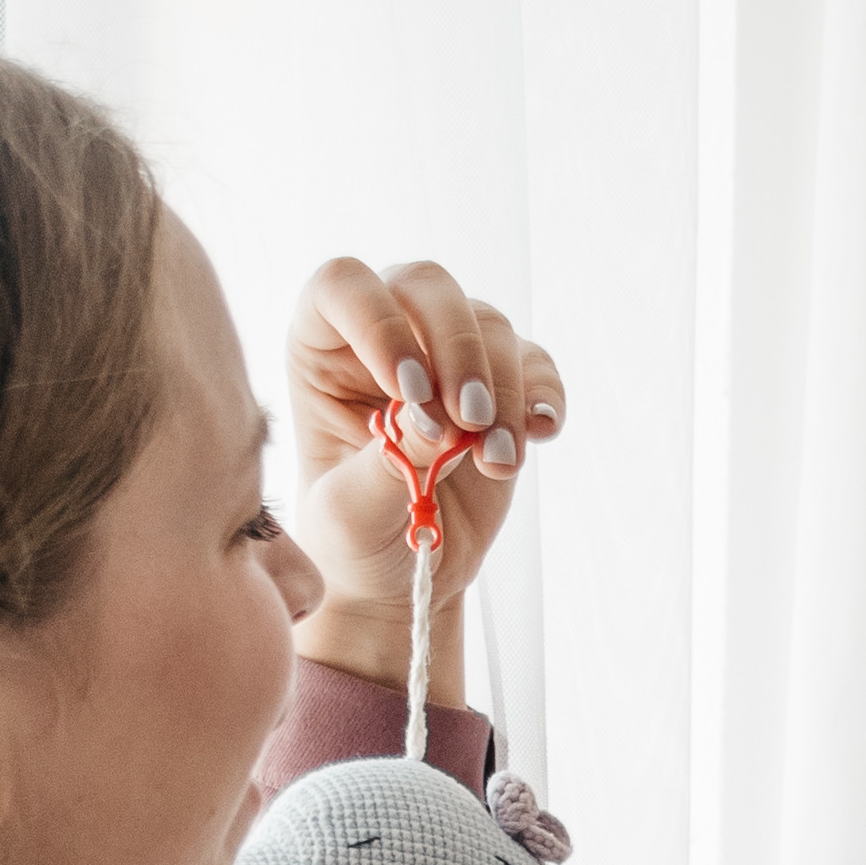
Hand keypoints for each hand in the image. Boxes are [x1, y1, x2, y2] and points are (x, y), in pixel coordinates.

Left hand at [284, 257, 565, 695]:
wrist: (402, 577)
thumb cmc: (354, 540)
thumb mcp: (354, 512)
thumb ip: (392, 461)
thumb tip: (444, 421)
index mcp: (322, 347)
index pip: (345, 287)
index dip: (379, 322)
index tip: (409, 392)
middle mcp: (386, 333)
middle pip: (427, 287)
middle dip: (456, 350)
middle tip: (466, 424)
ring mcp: (446, 354)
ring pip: (488, 324)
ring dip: (501, 392)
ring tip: (495, 462)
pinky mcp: (499, 386)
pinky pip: (534, 365)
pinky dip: (543, 396)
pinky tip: (541, 434)